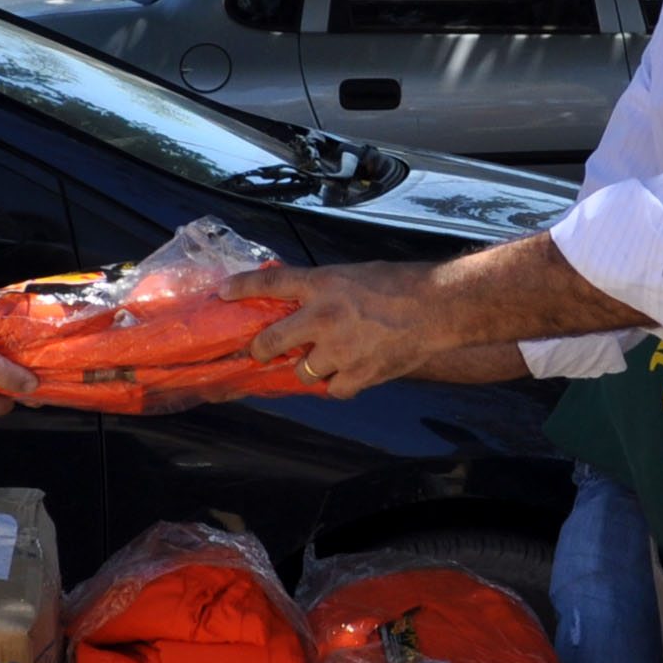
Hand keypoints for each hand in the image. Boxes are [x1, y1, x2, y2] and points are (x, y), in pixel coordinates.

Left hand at [229, 261, 453, 398]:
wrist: (438, 307)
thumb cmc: (402, 285)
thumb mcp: (355, 274)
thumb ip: (326, 288)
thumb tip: (304, 298)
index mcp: (323, 284)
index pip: (270, 282)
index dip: (242, 287)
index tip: (224, 293)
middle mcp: (323, 316)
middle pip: (271, 340)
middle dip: (262, 350)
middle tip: (263, 352)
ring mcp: (339, 349)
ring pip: (303, 371)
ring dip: (310, 368)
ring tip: (326, 360)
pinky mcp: (358, 374)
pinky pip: (333, 389)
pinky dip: (339, 384)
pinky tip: (350, 372)